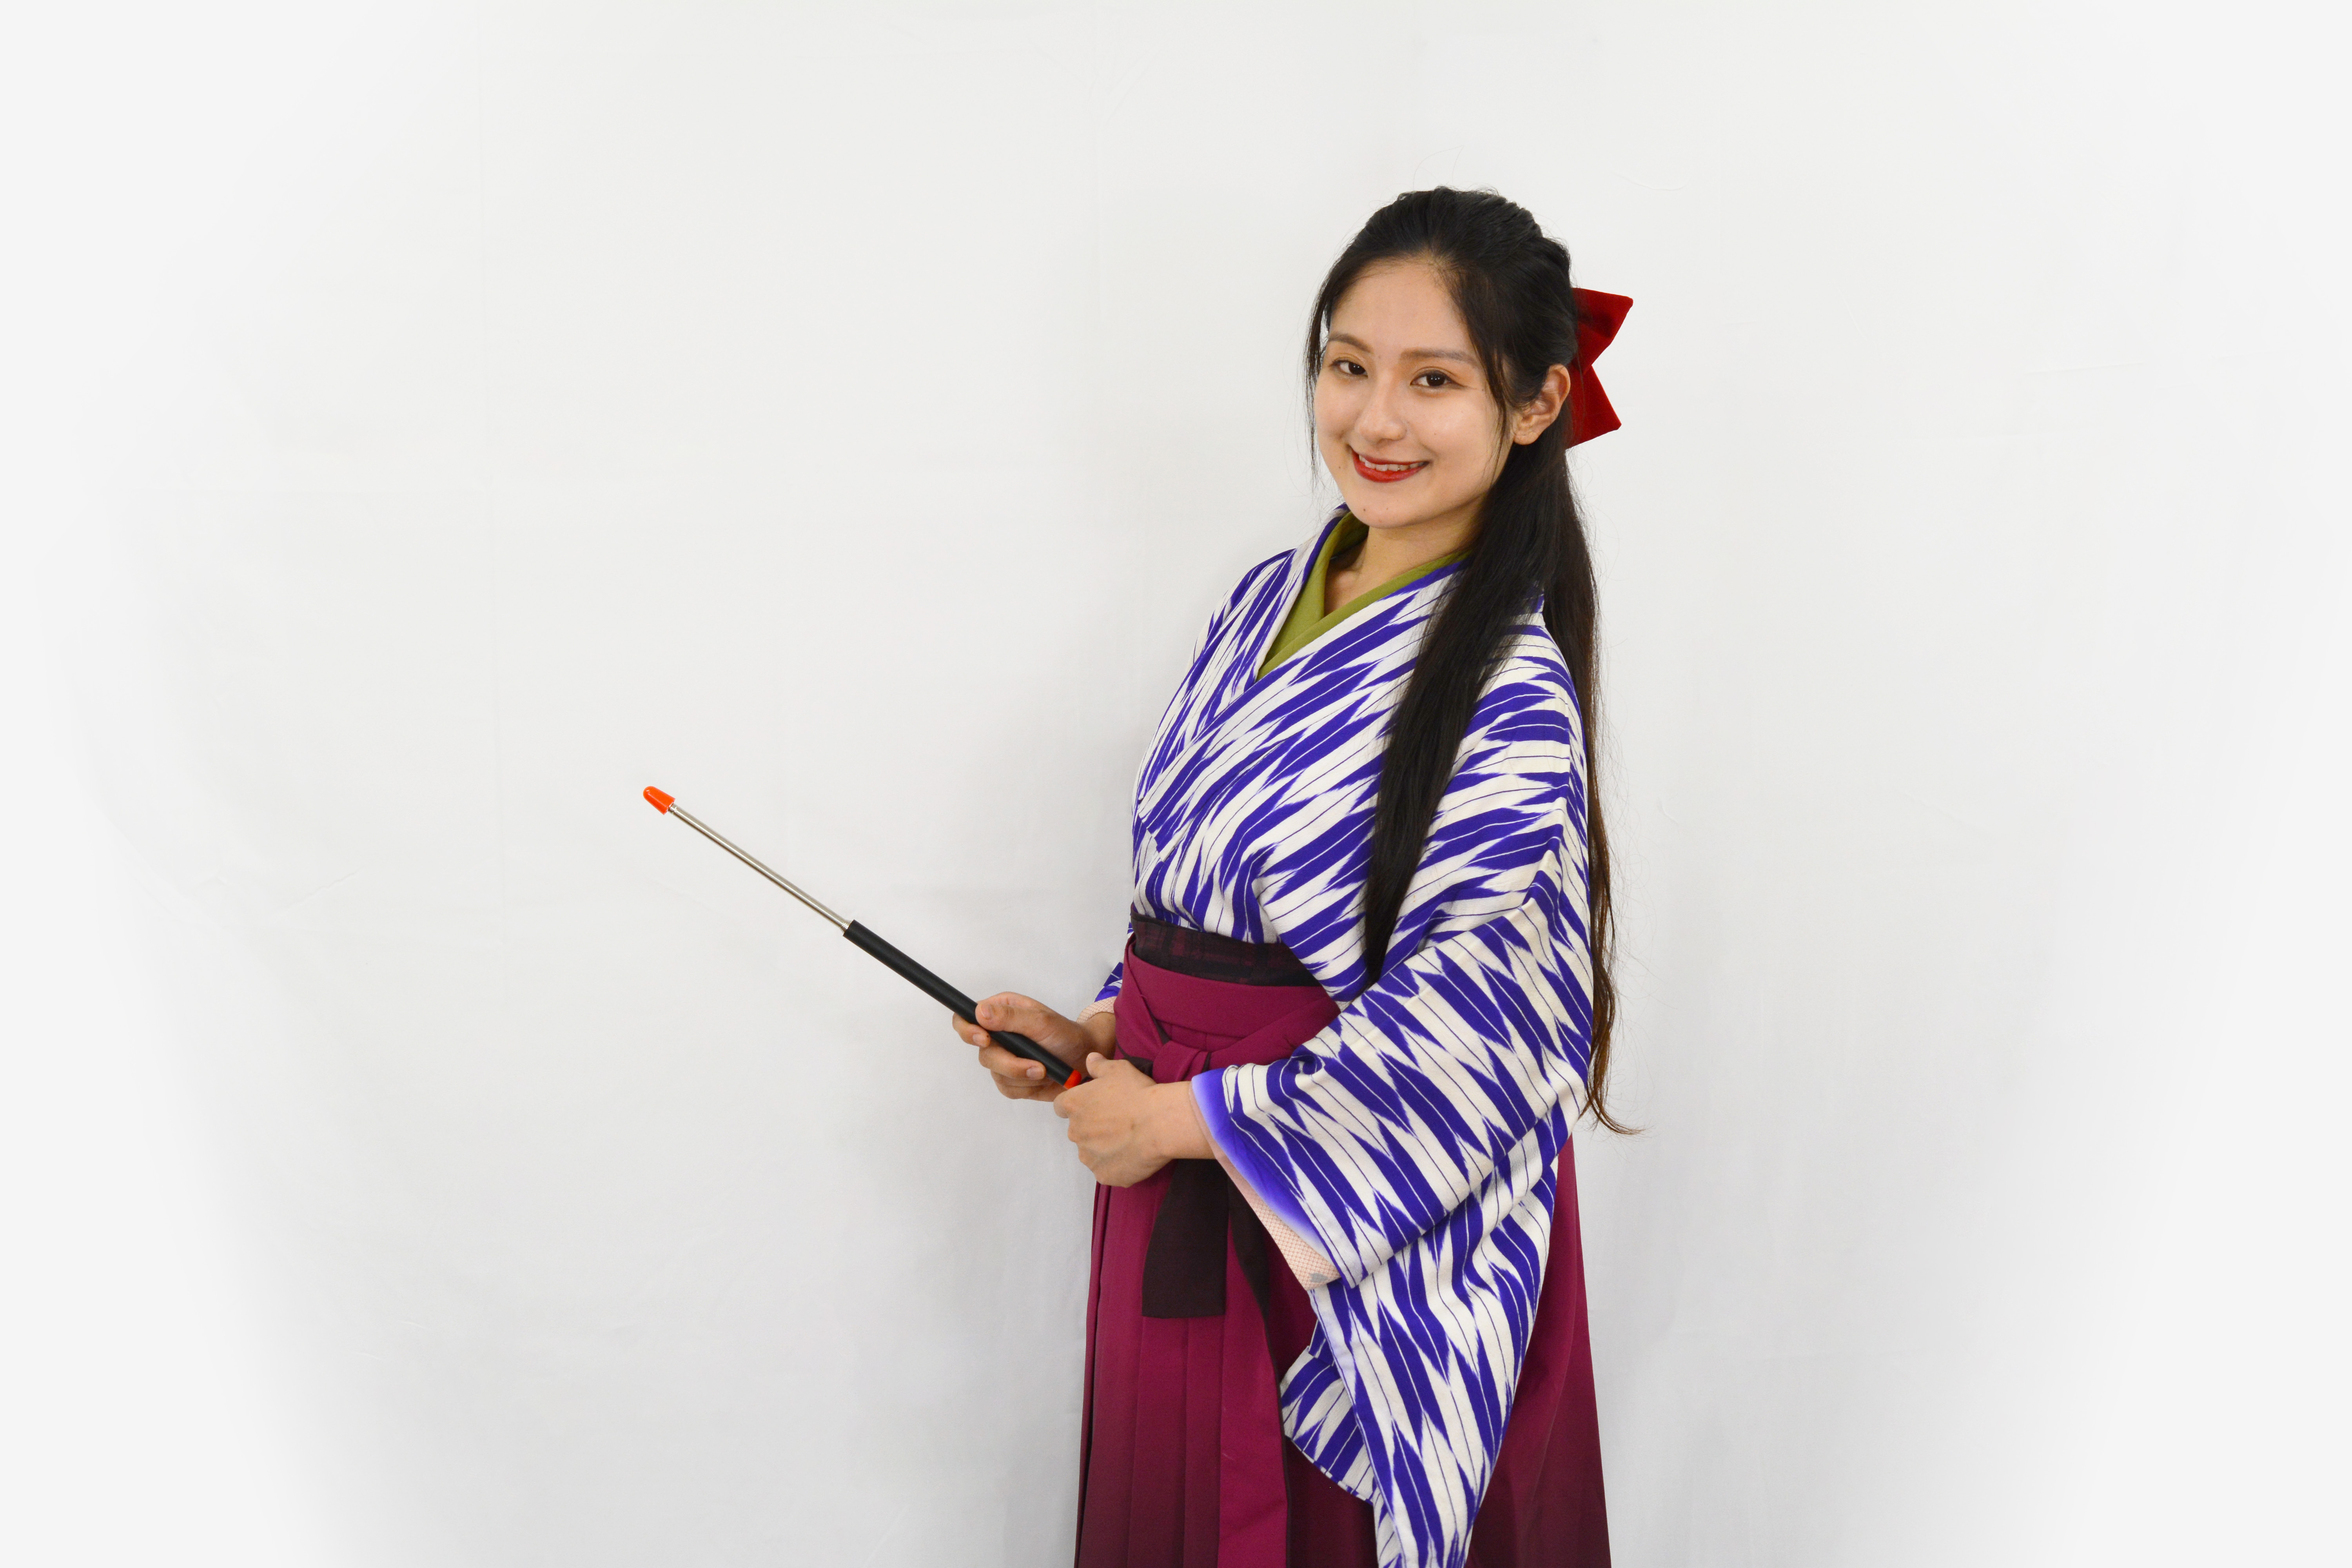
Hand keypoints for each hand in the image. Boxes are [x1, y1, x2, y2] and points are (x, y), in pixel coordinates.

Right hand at [951, 992, 1110, 1102]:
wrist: (1085, 1060)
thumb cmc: (1066, 1034)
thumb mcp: (1041, 1021)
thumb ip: (1010, 1017)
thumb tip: (979, 1012)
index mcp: (1000, 1012)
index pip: (966, 1018)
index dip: (967, 1030)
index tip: (984, 1039)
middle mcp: (998, 1035)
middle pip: (983, 1053)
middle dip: (1010, 1063)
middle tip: (1037, 1067)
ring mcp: (1003, 1059)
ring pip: (996, 1074)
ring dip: (1024, 1076)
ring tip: (1046, 1069)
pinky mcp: (1012, 1080)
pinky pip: (1008, 1089)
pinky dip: (1028, 1087)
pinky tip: (1043, 1078)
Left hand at [1055, 1053, 1210, 1186]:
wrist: (1160, 1123)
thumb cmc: (1138, 1093)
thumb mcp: (1119, 1069)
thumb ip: (1099, 1066)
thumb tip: (1090, 1059)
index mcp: (1074, 1105)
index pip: (1061, 1106)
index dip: (1076, 1105)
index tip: (1092, 1105)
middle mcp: (1076, 1132)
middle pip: (1078, 1130)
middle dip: (1093, 1127)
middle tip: (1118, 1121)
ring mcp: (1089, 1157)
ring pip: (1091, 1152)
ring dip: (1104, 1147)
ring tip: (1129, 1139)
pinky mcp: (1104, 1175)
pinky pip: (1106, 1170)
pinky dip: (1116, 1165)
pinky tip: (1133, 1155)